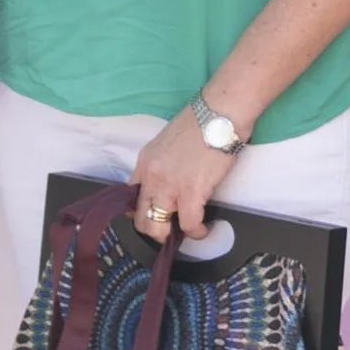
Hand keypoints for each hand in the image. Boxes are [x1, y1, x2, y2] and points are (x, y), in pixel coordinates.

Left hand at [131, 109, 240, 241]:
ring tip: (187, 232)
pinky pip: (189, 224)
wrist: (219, 114)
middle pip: (141, 219)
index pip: (131, 197)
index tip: (155, 217)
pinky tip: (204, 229)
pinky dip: (197, 232)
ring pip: (157, 228)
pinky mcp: (191, 192)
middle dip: (155, 231)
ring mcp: (169, 186)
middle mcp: (151, 177)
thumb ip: (162, 164)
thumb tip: (170, 180)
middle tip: (171, 230)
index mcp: (144, 163)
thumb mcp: (167, 143)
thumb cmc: (200, 122)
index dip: (142, 213)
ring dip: (172, 235)